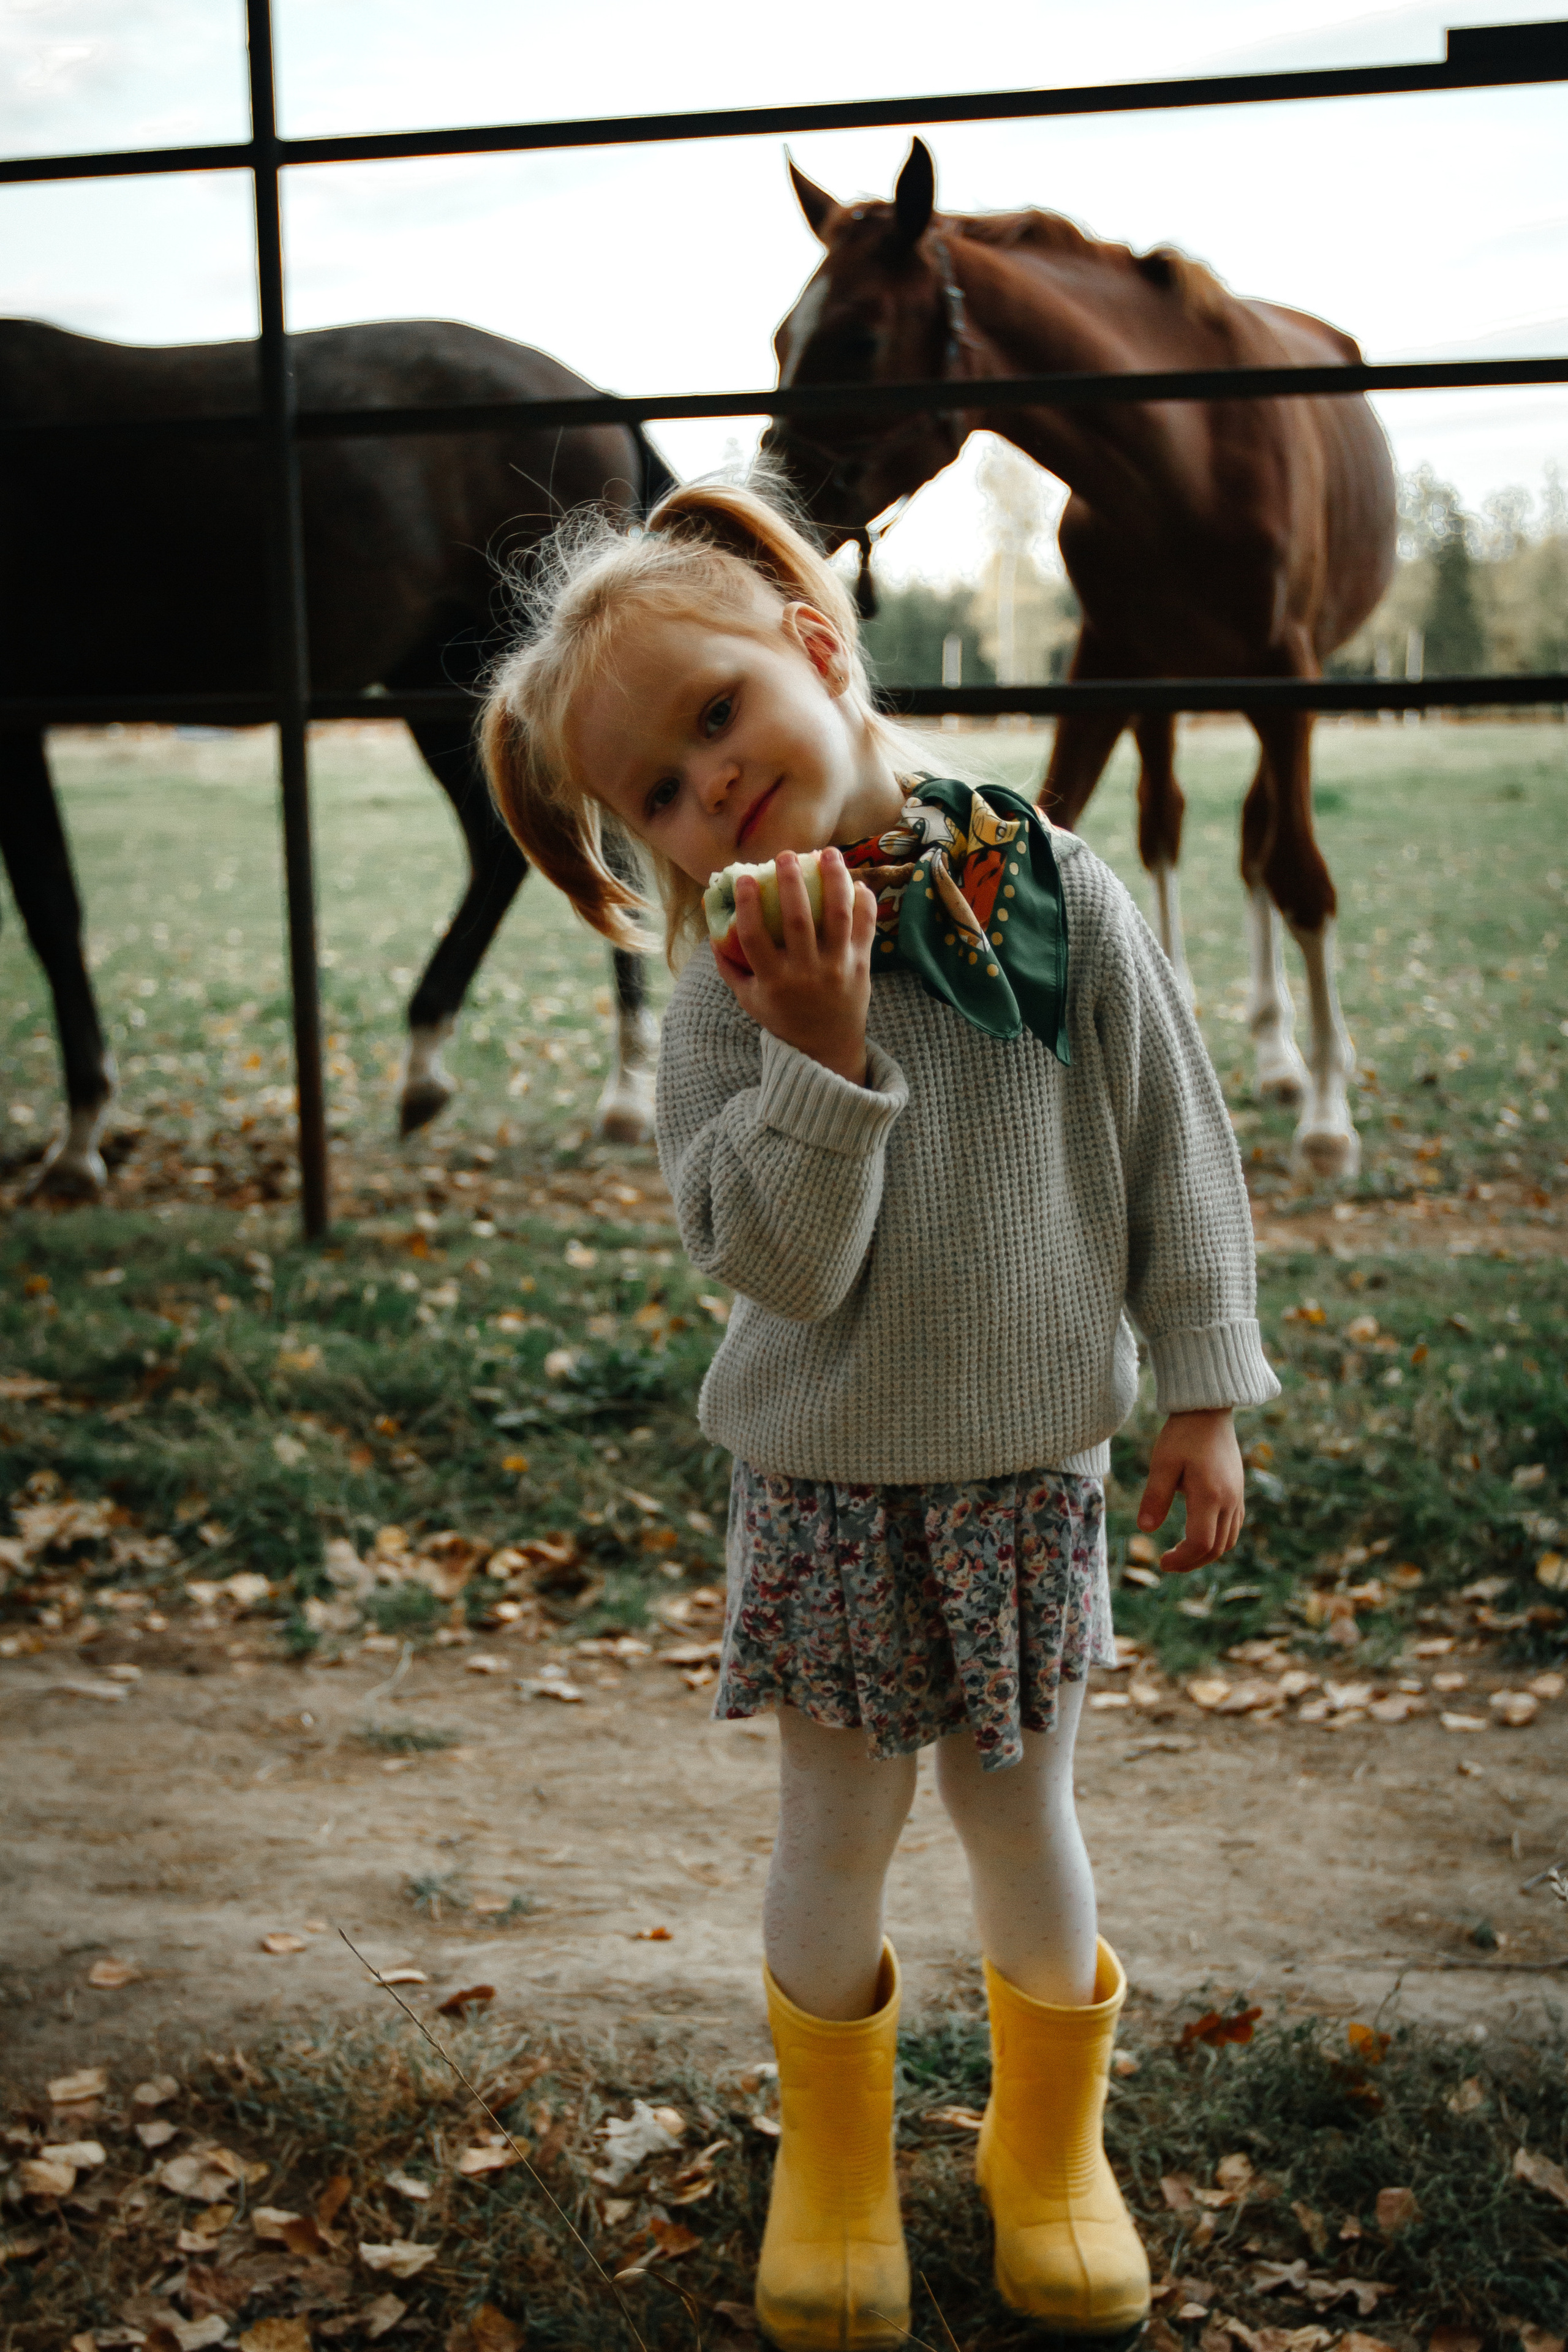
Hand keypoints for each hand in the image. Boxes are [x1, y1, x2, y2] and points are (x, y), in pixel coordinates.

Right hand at [714, 846, 876, 1083]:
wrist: (826, 1048)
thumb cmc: (782, 1018)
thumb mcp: (749, 999)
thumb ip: (730, 968)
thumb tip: (712, 932)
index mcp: (773, 981)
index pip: (754, 937)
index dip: (747, 905)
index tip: (743, 878)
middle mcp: (805, 973)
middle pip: (798, 920)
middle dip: (791, 882)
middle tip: (785, 856)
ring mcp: (836, 968)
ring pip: (837, 915)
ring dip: (834, 879)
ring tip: (828, 852)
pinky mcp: (860, 966)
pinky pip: (865, 927)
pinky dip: (863, 902)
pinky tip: (857, 882)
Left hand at [1136, 1408, 1244, 1574]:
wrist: (1208, 1411)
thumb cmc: (1182, 1435)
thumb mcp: (1162, 1464)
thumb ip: (1155, 1497)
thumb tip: (1145, 1530)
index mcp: (1209, 1495)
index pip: (1200, 1543)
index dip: (1182, 1559)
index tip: (1162, 1562)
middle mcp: (1229, 1500)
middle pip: (1216, 1548)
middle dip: (1192, 1562)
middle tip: (1168, 1563)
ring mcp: (1237, 1497)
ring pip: (1228, 1541)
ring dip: (1205, 1553)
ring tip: (1181, 1553)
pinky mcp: (1238, 1492)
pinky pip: (1233, 1527)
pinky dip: (1217, 1540)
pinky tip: (1198, 1535)